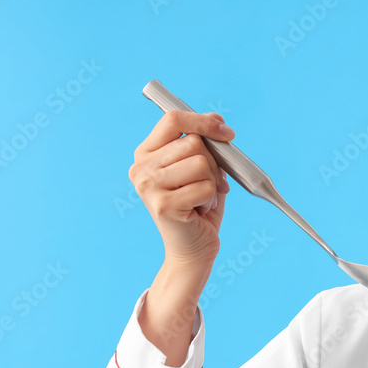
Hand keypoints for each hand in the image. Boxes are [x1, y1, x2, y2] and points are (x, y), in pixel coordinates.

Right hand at [129, 110, 233, 266]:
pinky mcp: (163, 205)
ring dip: (212, 184)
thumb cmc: (198, 208)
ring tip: (202, 199)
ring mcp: (149, 186)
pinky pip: (205, 187)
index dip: (203, 122)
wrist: (193, 249)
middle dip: (214, 164)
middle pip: (193, 143)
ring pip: (201, 164)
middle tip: (210, 185)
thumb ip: (205, 144)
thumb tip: (216, 118)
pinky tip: (200, 211)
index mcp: (146, 153)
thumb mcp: (202, 169)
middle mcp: (141, 167)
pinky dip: (211, 199)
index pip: (173, 120)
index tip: (226, 132)